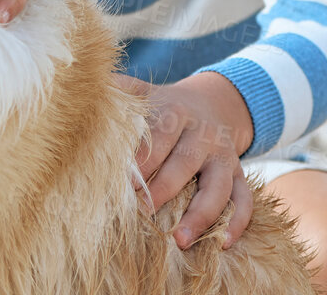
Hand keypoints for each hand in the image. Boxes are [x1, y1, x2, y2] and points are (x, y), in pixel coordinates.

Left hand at [123, 72, 255, 248]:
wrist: (212, 103)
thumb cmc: (165, 106)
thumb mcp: (144, 92)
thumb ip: (119, 90)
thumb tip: (82, 81)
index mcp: (175, 112)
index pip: (158, 135)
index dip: (141, 159)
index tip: (121, 184)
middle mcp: (203, 134)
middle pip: (185, 163)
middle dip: (163, 189)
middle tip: (142, 213)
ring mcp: (224, 156)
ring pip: (218, 187)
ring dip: (201, 215)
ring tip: (180, 241)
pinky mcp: (239, 175)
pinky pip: (244, 200)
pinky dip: (238, 222)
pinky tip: (223, 245)